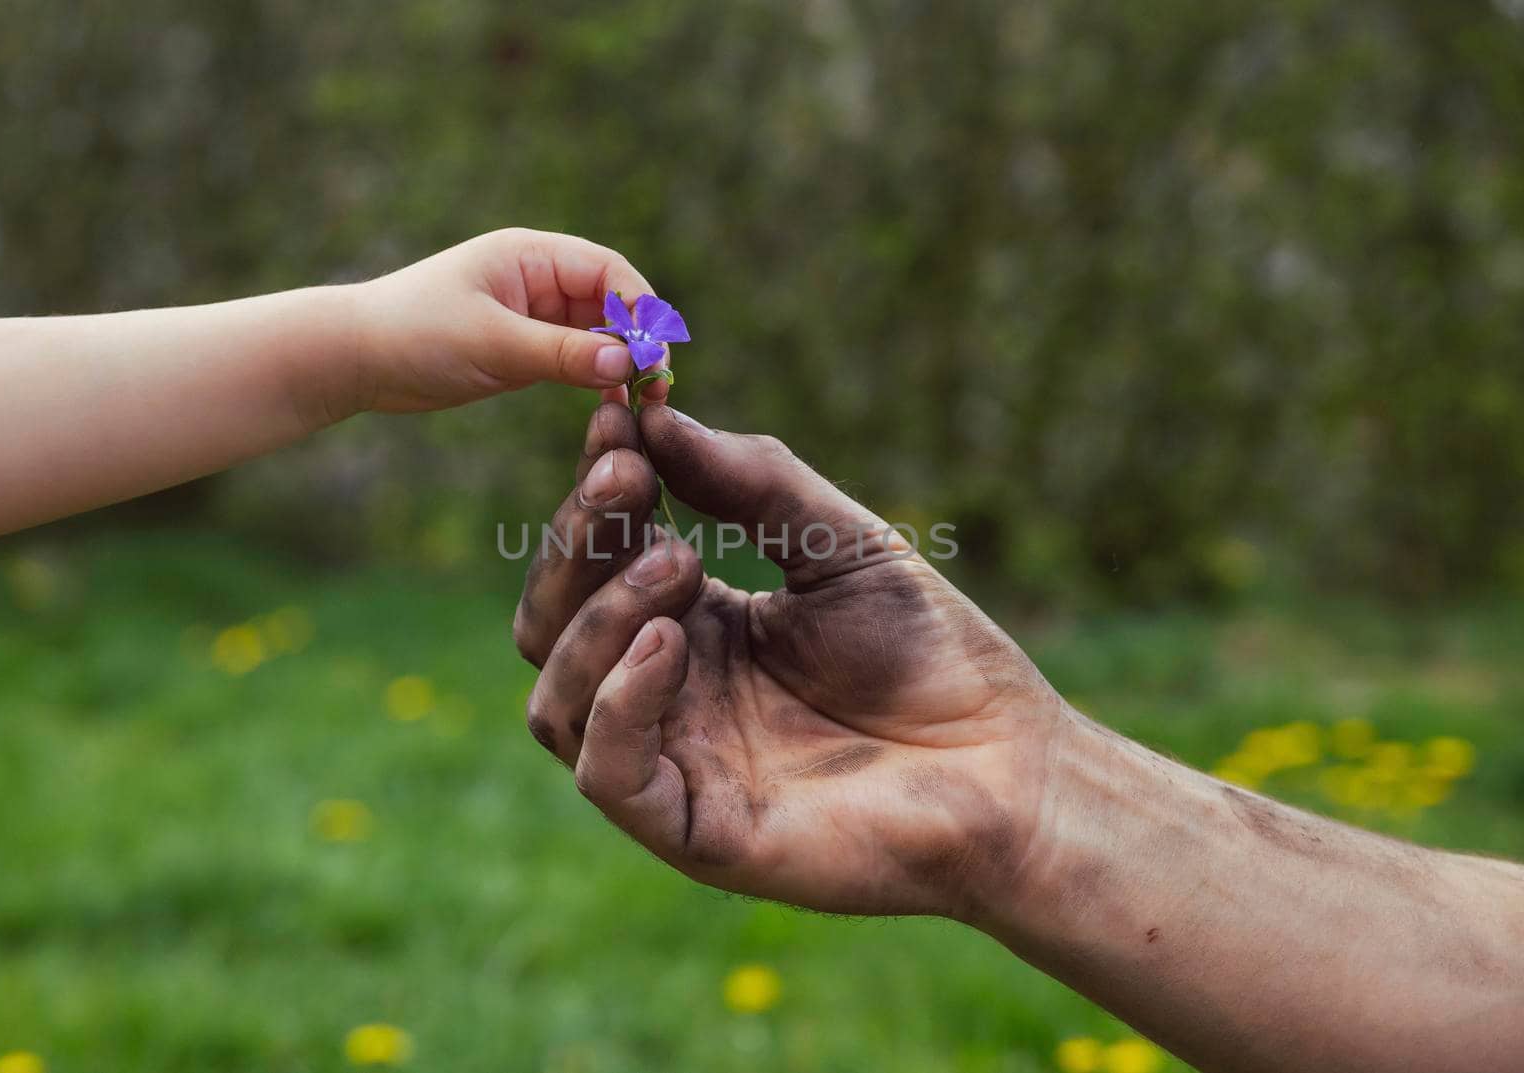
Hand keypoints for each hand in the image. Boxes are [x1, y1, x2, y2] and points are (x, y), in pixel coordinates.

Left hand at [341, 228, 668, 415]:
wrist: (354, 358)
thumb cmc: (414, 334)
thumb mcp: (493, 343)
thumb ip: (562, 353)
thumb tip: (628, 363)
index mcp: (531, 256)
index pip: (609, 271)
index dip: (640, 309)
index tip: (654, 355)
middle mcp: (538, 279)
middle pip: (612, 302)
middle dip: (639, 340)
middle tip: (659, 386)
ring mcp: (533, 315)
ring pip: (599, 334)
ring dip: (623, 362)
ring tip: (644, 400)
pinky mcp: (524, 348)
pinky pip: (577, 357)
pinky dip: (598, 376)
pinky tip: (612, 403)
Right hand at [512, 403, 1067, 919]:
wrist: (1007, 767)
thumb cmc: (931, 656)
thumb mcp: (840, 544)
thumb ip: (751, 482)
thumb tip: (653, 415)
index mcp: (692, 624)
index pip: (597, 560)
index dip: (594, 491)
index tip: (611, 418)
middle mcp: (665, 693)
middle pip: (553, 623)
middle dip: (578, 543)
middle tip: (628, 477)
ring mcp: (672, 762)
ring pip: (558, 697)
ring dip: (596, 616)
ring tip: (677, 561)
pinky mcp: (692, 828)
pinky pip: (606, 771)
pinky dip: (617, 702)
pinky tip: (668, 644)